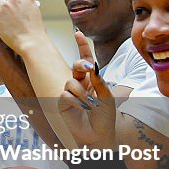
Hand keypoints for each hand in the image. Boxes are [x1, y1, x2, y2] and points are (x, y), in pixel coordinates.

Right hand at [58, 31, 116, 148]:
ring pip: (71, 82)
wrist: (97, 135)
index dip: (82, 46)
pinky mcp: (61, 102)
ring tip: (90, 105)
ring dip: (82, 94)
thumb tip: (93, 65)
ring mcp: (69, 92)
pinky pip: (65, 94)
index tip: (77, 33)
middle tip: (88, 69)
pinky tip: (81, 110)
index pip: (86, 59)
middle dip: (81, 64)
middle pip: (76, 65)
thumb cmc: (104, 117)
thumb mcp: (107, 96)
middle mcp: (79, 83)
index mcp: (91, 80)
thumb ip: (99, 80)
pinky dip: (76, 102)